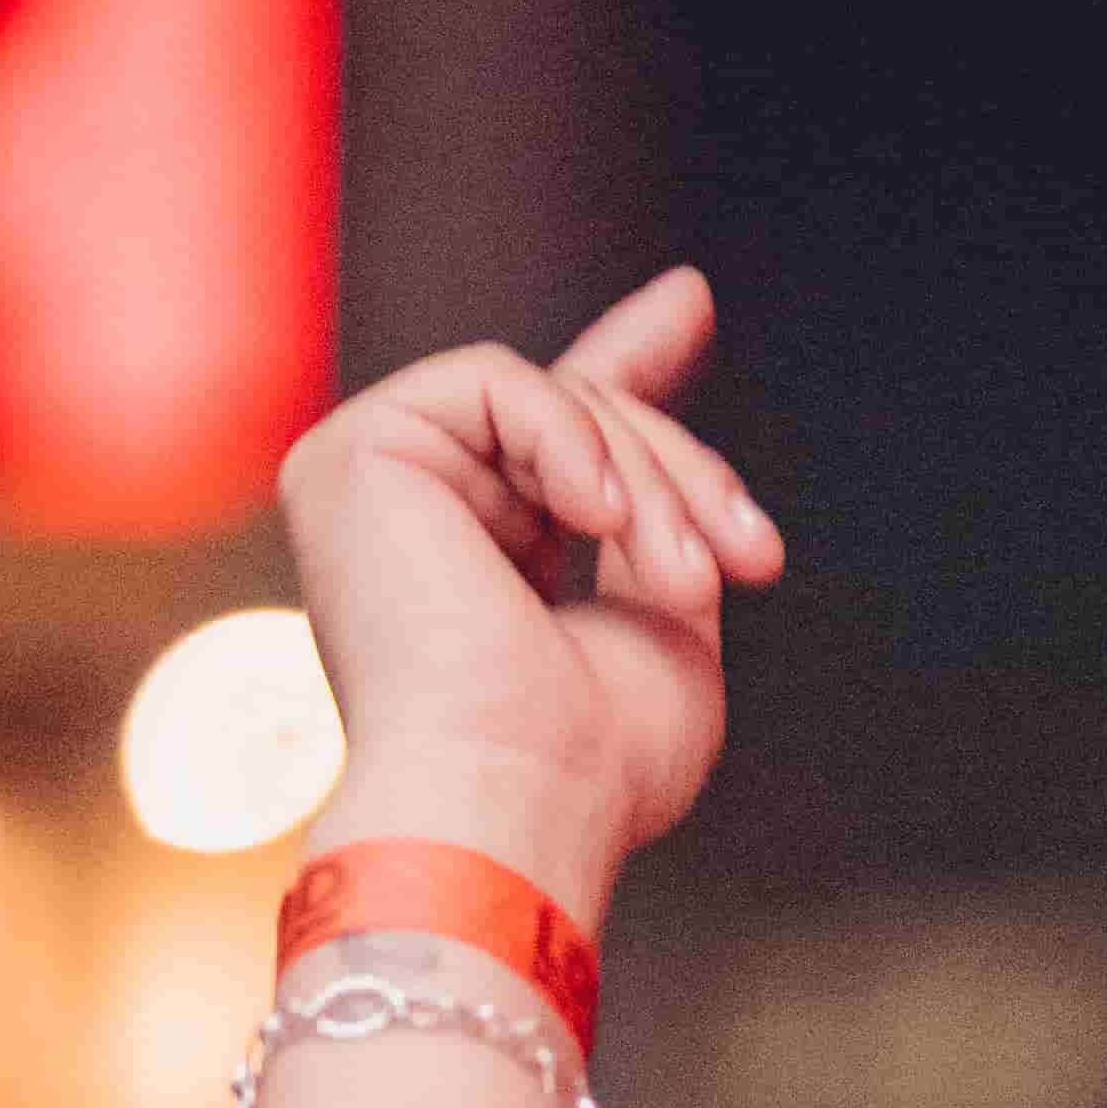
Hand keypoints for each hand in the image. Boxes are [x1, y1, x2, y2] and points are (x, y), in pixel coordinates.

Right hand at [281, 266, 786, 933]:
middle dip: (686, 474)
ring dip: (651, 482)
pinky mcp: (352, 454)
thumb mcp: (666, 640)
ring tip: (688, 579)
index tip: (690, 304)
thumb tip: (682, 473)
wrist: (516, 803)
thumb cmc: (591, 770)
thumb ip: (660, 544)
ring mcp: (374, 485)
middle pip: (583, 421)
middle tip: (754, 557)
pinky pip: (497, 380)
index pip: (557, 440)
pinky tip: (602, 518)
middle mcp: (418, 522)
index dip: (627, 364)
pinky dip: (572, 440)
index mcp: (482, 568)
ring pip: (557, 402)